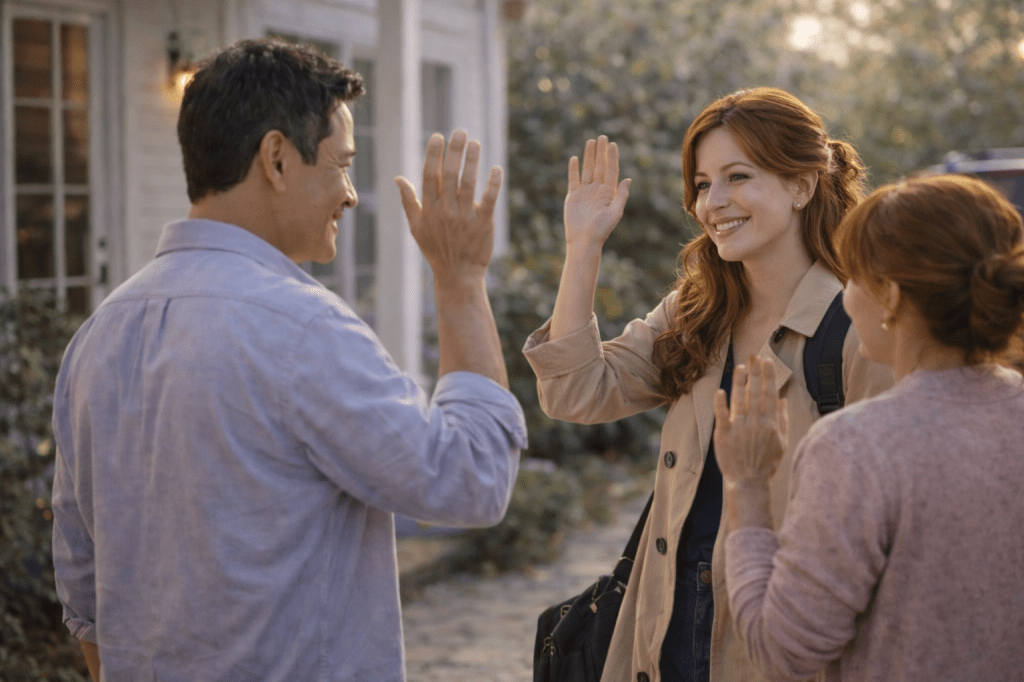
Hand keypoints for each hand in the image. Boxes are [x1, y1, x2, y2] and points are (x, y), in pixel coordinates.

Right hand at [396, 130, 502, 282]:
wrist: (457, 275)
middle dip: (455, 150)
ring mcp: (465, 217)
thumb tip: (398, 178)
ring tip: (476, 143)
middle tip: (460, 131)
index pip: (430, 175)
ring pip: (469, 183)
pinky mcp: (483, 223)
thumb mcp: (417, 227)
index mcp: (429, 209)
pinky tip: (496, 168)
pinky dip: (493, 183)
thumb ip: (409, 201)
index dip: (434, 154)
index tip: (438, 136)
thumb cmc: (436, 250)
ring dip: (473, 161)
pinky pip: (489, 199)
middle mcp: (446, 211)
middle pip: (450, 174)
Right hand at [563, 136, 630, 246]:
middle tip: (602, 137)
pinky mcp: (573, 197)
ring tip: (590, 142)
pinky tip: (575, 158)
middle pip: (599, 167)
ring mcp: (585, 193)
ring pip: (587, 170)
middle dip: (601, 152)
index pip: (611, 171)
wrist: (584, 241)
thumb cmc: (601, 230)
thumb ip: (621, 195)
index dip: (612, 157)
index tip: (612, 144)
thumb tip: (628, 179)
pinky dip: (574, 169)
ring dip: (589, 156)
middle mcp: (597, 191)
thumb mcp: (615, 213)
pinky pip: (573, 179)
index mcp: (609, 193)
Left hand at [713, 357, 788, 486]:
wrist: (749, 482)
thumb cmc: (765, 463)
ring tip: (740, 367)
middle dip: (755, 373)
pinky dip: (720, 403)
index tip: (766, 361)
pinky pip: (722, 416)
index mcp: (770, 423)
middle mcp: (756, 423)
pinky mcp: (724, 435)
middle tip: (754, 356)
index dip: (768, 376)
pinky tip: (720, 391)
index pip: (770, 394)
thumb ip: (782, 419)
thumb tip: (782, 398)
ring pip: (739, 400)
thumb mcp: (781, 442)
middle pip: (755, 393)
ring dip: (739, 382)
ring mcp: (739, 428)